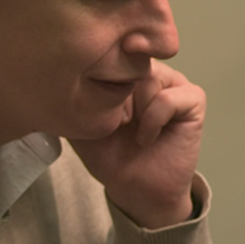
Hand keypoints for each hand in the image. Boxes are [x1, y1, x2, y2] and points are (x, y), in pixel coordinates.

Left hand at [69, 61, 204, 227]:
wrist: (137, 189)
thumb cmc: (112, 156)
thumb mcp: (80, 123)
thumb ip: (70, 95)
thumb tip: (51, 74)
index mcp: (124, 71)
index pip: (109, 54)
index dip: (99, 84)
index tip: (98, 112)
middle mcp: (150, 71)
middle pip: (129, 65)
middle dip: (118, 100)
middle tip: (117, 125)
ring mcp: (173, 82)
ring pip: (148, 78)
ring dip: (135, 112)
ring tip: (133, 131)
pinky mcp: (193, 99)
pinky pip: (168, 98)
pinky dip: (153, 120)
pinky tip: (147, 137)